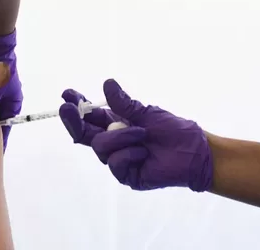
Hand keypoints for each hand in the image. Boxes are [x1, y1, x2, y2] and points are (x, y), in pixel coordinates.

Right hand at [59, 79, 212, 191]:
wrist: (193, 152)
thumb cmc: (173, 131)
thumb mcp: (146, 112)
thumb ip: (124, 104)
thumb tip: (107, 84)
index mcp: (115, 123)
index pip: (89, 115)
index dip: (77, 106)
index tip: (67, 95)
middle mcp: (112, 141)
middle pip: (83, 133)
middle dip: (73, 120)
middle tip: (67, 108)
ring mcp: (117, 159)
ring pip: (100, 146)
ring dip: (121, 137)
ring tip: (143, 134)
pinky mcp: (125, 175)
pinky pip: (115, 163)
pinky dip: (129, 154)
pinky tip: (143, 152)